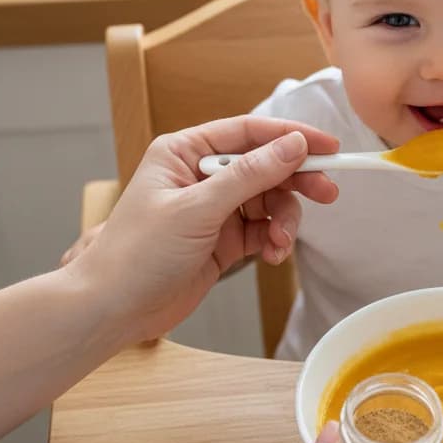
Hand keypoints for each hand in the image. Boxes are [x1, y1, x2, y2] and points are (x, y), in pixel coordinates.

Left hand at [68, 116, 338, 344]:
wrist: (113, 310)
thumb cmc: (137, 254)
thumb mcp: (198, 209)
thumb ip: (249, 176)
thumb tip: (292, 146)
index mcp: (185, 152)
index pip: (249, 132)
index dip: (291, 136)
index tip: (328, 147)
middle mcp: (201, 175)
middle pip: (266, 166)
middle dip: (296, 181)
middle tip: (327, 193)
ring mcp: (214, 208)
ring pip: (270, 201)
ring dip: (284, 221)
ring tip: (281, 244)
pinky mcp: (223, 240)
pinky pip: (263, 230)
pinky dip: (274, 241)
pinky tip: (272, 256)